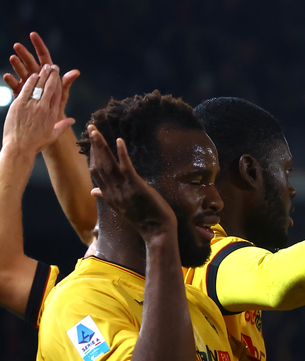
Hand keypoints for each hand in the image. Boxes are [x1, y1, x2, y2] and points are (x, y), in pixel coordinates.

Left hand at [1, 64, 73, 156]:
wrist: (20, 147)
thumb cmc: (36, 143)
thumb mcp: (52, 135)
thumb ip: (62, 125)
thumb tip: (72, 121)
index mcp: (52, 115)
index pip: (58, 95)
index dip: (59, 84)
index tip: (60, 76)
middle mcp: (44, 108)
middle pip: (50, 88)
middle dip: (52, 76)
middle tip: (53, 67)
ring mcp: (32, 105)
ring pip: (39, 86)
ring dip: (42, 75)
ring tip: (44, 67)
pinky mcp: (20, 104)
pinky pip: (26, 89)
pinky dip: (30, 81)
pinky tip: (33, 75)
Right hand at [4, 32, 79, 123]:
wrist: (50, 119)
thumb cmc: (57, 104)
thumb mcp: (63, 93)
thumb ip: (66, 82)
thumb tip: (76, 72)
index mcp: (48, 73)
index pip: (43, 56)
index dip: (39, 45)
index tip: (33, 34)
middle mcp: (36, 75)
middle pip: (29, 61)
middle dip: (24, 53)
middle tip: (17, 45)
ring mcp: (27, 82)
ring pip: (21, 70)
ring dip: (16, 64)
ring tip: (12, 58)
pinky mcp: (20, 91)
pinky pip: (15, 85)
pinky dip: (11, 80)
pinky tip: (7, 76)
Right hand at [86, 124, 176, 238]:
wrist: (157, 232)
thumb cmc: (142, 219)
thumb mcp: (121, 208)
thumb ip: (106, 196)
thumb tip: (92, 191)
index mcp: (108, 195)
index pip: (95, 172)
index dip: (92, 155)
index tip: (90, 142)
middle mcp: (112, 191)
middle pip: (99, 165)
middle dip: (95, 146)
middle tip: (91, 127)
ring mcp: (123, 189)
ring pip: (108, 164)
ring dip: (102, 146)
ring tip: (96, 131)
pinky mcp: (137, 187)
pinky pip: (127, 168)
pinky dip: (122, 154)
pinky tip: (119, 141)